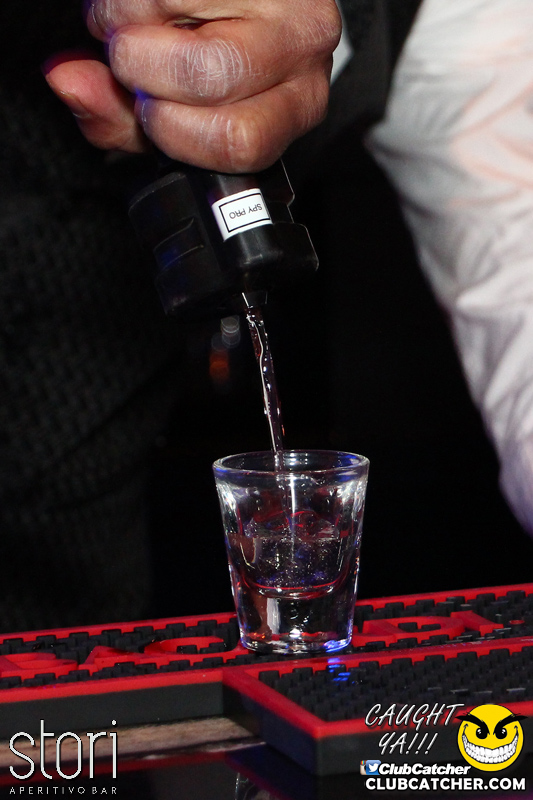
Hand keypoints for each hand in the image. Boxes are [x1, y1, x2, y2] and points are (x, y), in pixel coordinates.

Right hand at [44, 1, 340, 171]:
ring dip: (128, 16)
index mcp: (290, 108)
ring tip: (135, 19)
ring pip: (181, 7)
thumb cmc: (209, 52)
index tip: (148, 111)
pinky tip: (148, 2)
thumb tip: (69, 81)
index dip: (174, 131)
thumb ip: (118, 117)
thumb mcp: (170, 109)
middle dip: (144, 69)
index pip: (240, 140)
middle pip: (214, 73)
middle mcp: (304, 49)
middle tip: (129, 59)